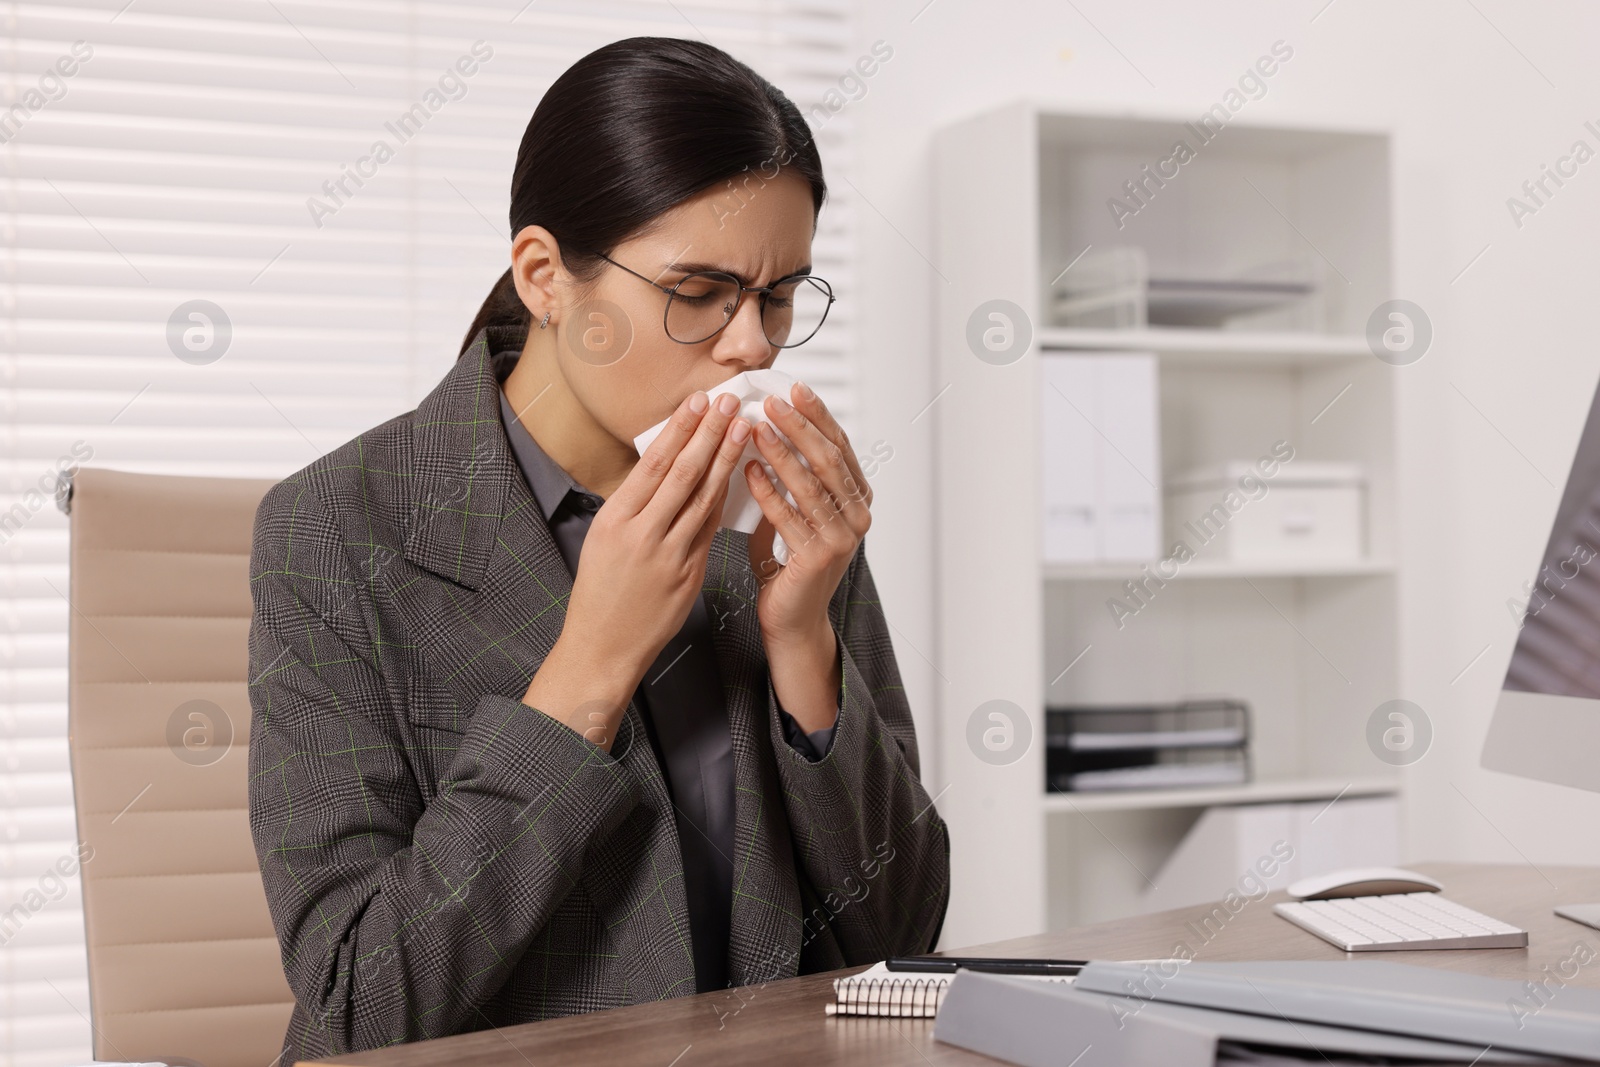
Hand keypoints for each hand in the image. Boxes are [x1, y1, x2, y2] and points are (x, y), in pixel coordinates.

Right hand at [522, 389, 749, 749]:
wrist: (603, 647)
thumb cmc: (600, 592)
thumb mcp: (603, 539)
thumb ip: (634, 505)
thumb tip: (662, 467)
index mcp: (615, 520)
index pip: (654, 464)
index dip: (680, 430)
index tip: (699, 402)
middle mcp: (642, 535)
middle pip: (683, 474)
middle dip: (709, 434)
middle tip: (731, 402)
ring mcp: (669, 557)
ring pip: (704, 499)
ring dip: (726, 460)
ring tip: (743, 429)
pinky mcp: (689, 576)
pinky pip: (710, 529)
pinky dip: (726, 500)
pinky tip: (739, 477)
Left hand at [744, 380, 871, 731]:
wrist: (791, 620)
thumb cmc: (788, 564)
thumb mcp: (795, 512)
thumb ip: (790, 477)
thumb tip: (762, 429)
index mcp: (856, 499)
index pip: (839, 446)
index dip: (818, 416)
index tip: (794, 389)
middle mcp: (857, 516)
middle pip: (828, 459)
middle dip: (799, 426)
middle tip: (772, 401)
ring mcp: (843, 539)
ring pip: (811, 484)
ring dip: (781, 452)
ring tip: (754, 429)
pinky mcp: (820, 558)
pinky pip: (790, 516)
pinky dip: (768, 491)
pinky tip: (748, 470)